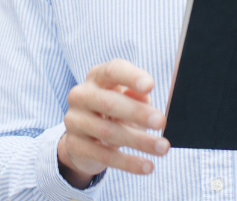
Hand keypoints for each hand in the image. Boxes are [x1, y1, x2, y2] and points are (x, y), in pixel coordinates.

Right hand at [59, 59, 169, 188]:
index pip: (112, 71)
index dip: (131, 77)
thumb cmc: (114, 111)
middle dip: (137, 113)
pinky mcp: (74, 145)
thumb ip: (138, 96)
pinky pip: (104, 155)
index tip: (150, 86)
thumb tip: (145, 96)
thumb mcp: (127, 99)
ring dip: (139, 141)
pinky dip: (128, 162)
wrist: (85, 138)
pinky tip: (147, 166)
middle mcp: (80, 95)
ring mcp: (74, 120)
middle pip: (109, 102)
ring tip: (162, 147)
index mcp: (96, 77)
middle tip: (161, 122)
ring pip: (108, 132)